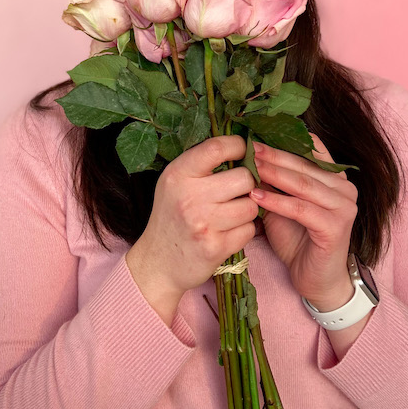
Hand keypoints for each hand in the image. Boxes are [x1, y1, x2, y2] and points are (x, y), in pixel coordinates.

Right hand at [126, 135, 258, 316]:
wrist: (157, 263)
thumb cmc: (171, 217)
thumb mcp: (174, 183)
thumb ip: (201, 165)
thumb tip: (243, 145)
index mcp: (178, 174)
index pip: (217, 148)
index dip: (239, 146)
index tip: (244, 152)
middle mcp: (189, 196)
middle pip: (244, 177)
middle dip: (248, 184)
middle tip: (238, 191)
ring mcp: (203, 223)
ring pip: (251, 206)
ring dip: (247, 210)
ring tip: (231, 214)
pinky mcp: (215, 247)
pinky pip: (249, 230)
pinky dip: (243, 231)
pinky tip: (228, 232)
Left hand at [250, 133, 357, 310]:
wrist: (315, 279)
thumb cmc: (297, 240)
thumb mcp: (282, 204)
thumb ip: (274, 182)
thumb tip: (249, 155)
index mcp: (334, 177)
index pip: (313, 147)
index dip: (285, 139)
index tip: (257, 132)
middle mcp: (344, 188)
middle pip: (304, 164)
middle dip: (273, 155)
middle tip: (248, 147)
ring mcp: (344, 206)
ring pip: (303, 184)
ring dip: (273, 174)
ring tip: (248, 168)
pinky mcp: (336, 226)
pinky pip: (301, 209)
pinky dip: (277, 201)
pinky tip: (256, 197)